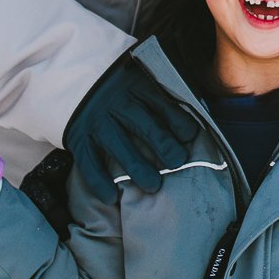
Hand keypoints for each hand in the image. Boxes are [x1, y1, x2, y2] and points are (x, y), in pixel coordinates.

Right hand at [64, 52, 203, 192]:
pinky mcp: (79, 138)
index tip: (190, 137)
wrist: (75, 81)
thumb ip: (166, 96)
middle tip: (178, 162)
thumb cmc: (120, 88)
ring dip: (137, 167)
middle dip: (163, 145)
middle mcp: (118, 104)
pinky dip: (99, 181)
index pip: (162, 104)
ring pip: (119, 146)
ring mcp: (98, 122)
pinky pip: (89, 162)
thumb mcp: (142, 81)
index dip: (178, 121)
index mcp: (138, 88)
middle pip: (145, 126)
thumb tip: (203, 109)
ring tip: (153, 185)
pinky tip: (111, 197)